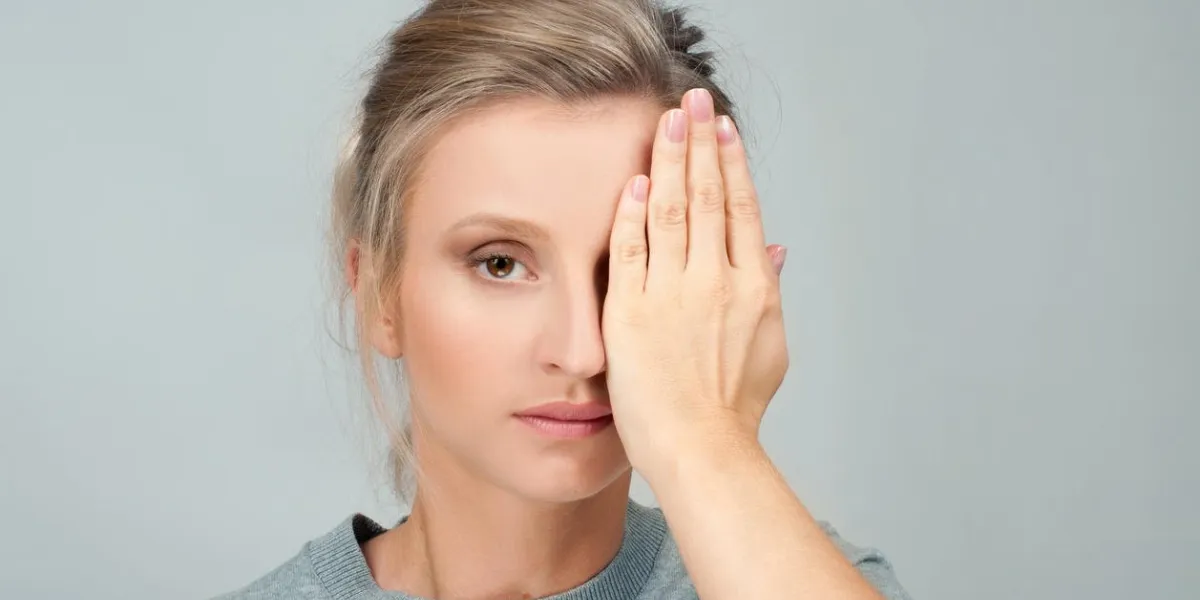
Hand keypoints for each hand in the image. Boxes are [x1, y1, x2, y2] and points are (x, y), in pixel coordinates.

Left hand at [603, 88, 788, 480]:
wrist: (702, 448)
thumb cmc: (735, 409)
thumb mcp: (771, 346)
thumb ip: (772, 290)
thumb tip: (779, 248)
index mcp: (754, 287)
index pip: (742, 208)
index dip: (731, 162)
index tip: (722, 128)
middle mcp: (716, 281)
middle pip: (708, 196)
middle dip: (699, 142)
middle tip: (693, 99)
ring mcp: (672, 294)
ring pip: (672, 210)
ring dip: (669, 160)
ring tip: (667, 120)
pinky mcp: (631, 312)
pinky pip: (630, 250)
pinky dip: (632, 212)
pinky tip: (634, 179)